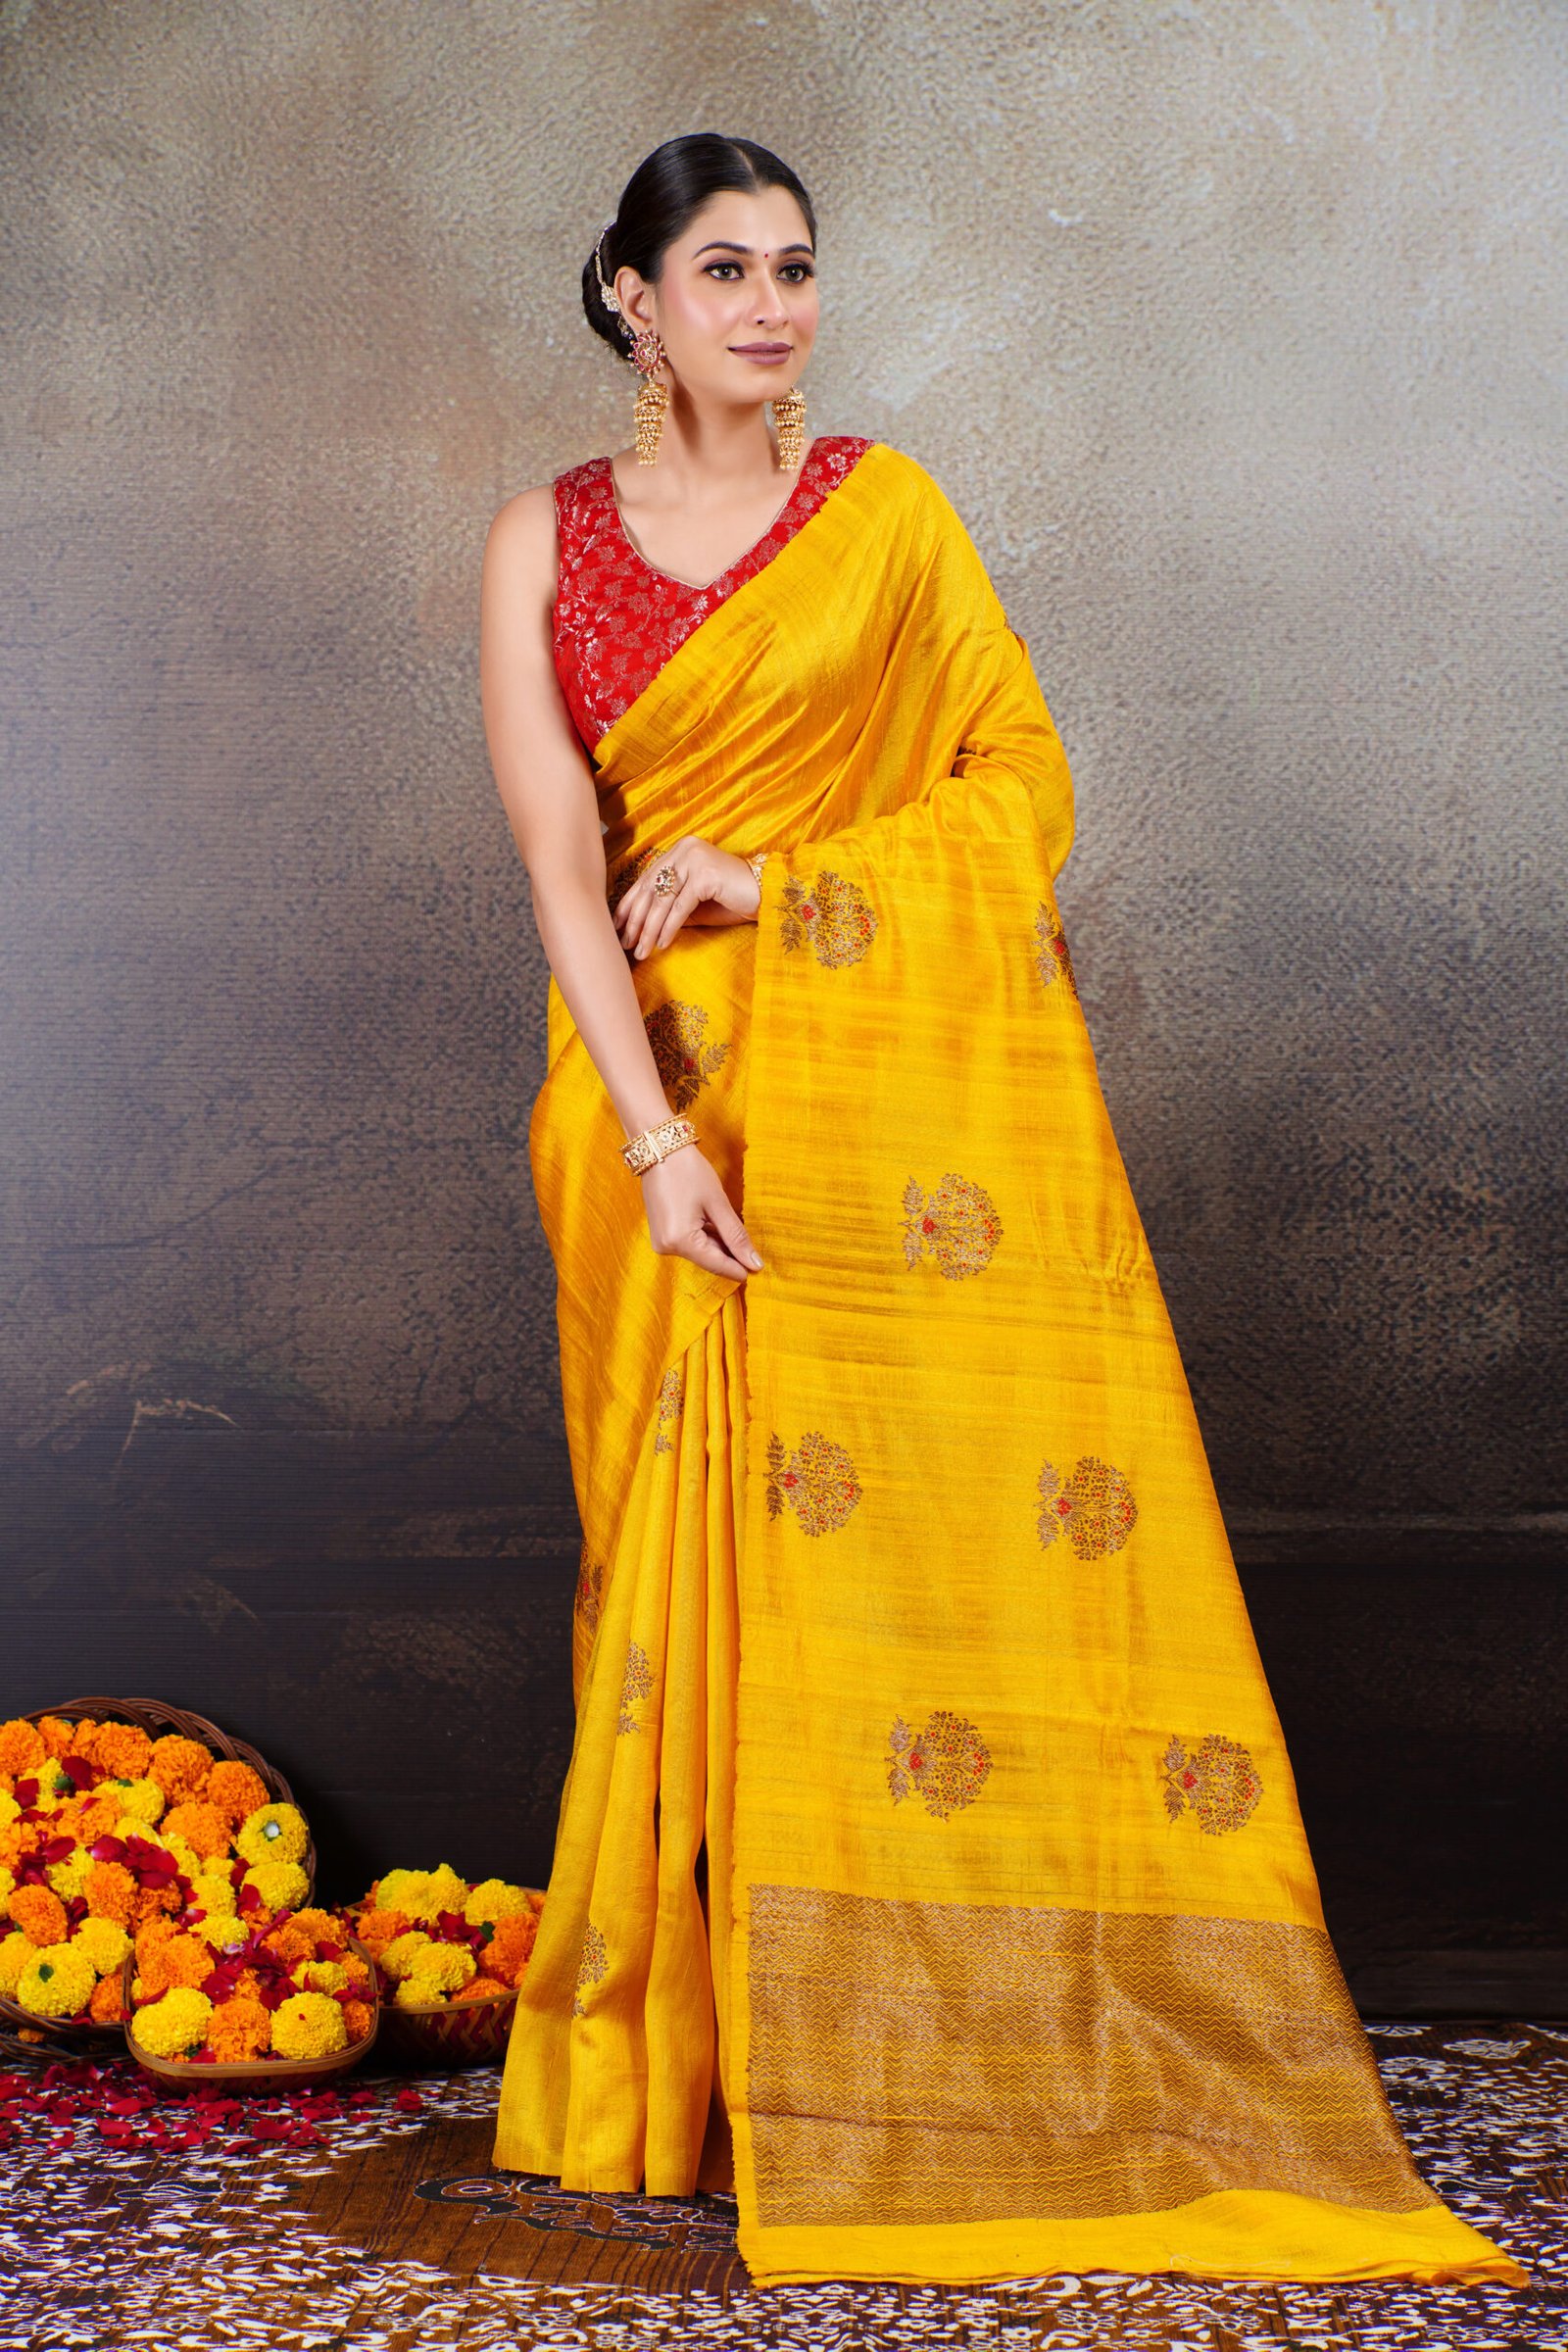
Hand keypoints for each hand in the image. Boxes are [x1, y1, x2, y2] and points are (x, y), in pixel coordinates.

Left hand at [615, 836, 761, 959]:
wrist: (768, 896)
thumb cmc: (732, 901)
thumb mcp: (694, 905)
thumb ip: (669, 907)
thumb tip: (639, 925)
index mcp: (680, 851)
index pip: (647, 879)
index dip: (629, 904)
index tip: (616, 926)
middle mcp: (685, 849)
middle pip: (651, 889)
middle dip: (636, 920)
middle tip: (624, 943)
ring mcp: (695, 859)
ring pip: (663, 900)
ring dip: (649, 929)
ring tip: (640, 951)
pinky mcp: (705, 874)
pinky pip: (680, 907)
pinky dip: (669, 928)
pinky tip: (662, 945)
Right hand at [640, 1146, 763, 1281]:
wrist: (659, 1150)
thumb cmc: (689, 1172)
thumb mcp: (718, 1204)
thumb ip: (736, 1237)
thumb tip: (754, 1264)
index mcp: (680, 1241)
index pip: (717, 1265)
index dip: (741, 1268)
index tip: (760, 1268)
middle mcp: (667, 1247)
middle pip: (709, 1260)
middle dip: (731, 1254)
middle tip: (753, 1246)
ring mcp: (662, 1242)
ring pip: (701, 1251)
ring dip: (720, 1244)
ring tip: (733, 1226)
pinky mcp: (662, 1234)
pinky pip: (690, 1243)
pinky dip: (707, 1237)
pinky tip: (717, 1223)